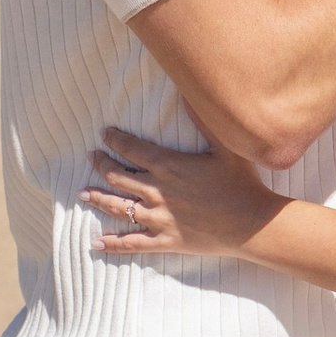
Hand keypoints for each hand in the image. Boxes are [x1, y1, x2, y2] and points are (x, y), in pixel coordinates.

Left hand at [83, 126, 285, 259]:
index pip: (131, 148)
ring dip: (98, 198)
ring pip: (118, 207)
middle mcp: (157, 191)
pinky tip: (95, 243)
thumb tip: (190, 93)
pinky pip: (132, 242)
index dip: (114, 139)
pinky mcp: (165, 240)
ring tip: (83, 193)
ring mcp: (159, 218)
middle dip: (101, 164)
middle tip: (91, 157)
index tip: (105, 134)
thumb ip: (205, 121)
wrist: (252, 224)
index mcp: (169, 165)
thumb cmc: (242, 183)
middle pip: (117, 175)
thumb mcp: (226, 146)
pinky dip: (112, 243)